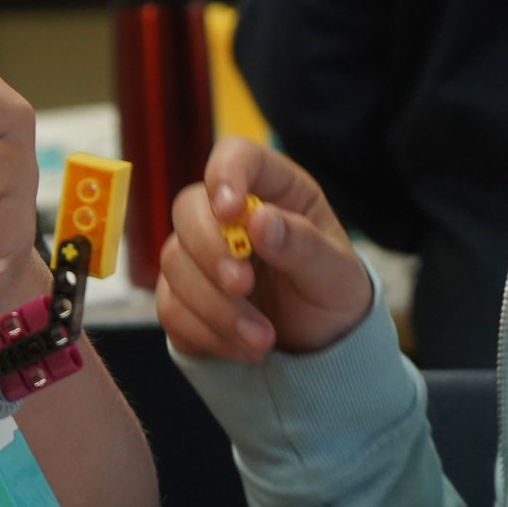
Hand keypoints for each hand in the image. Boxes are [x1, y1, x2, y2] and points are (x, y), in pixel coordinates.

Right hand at [155, 136, 372, 361]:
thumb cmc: (334, 294)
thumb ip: (302, 245)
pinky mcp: (182, 298)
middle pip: (188, 208)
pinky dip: (206, 334)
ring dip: (214, 307)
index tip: (229, 210)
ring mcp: (200, 256)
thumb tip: (259, 220)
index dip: (224, 174)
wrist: (321, 346)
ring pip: (174, 263)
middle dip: (211, 252)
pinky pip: (170, 308)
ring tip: (262, 339)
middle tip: (242, 286)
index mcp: (273, 190)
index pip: (235, 156)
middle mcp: (228, 215)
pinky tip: (244, 350)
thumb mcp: (336, 273)